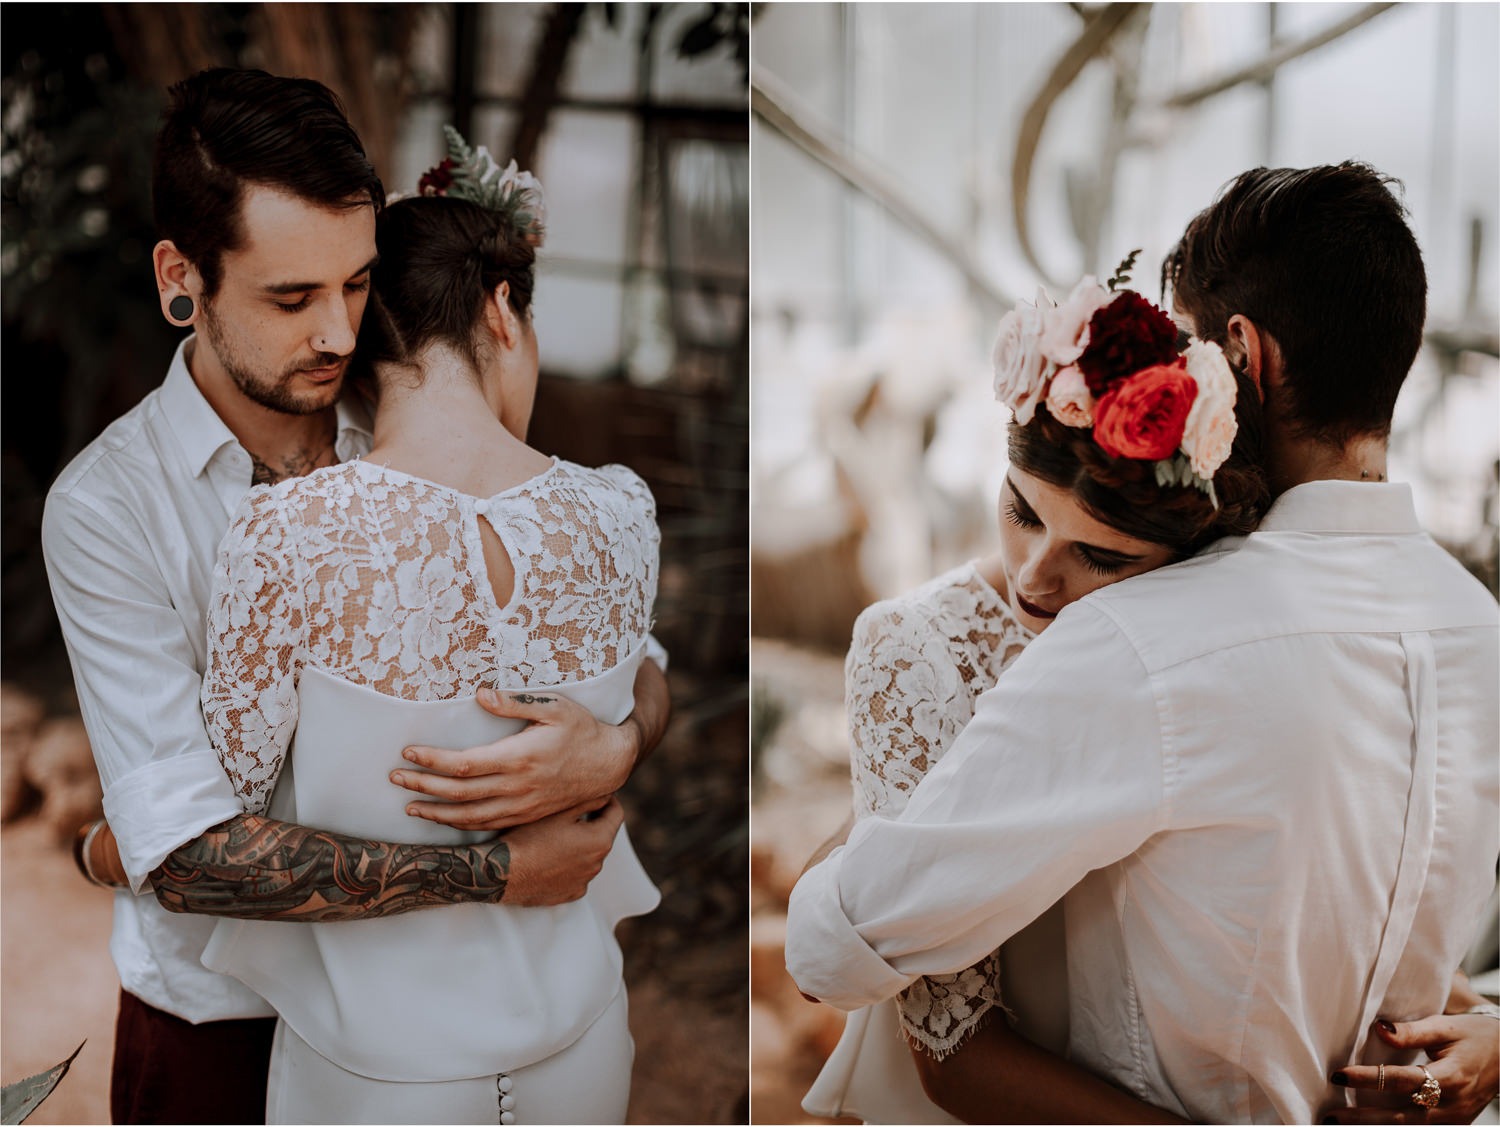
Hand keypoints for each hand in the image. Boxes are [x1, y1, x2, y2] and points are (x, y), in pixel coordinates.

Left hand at [391, 689, 637, 831]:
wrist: (608, 764)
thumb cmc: (581, 729)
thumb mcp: (555, 707)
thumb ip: (516, 702)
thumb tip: (481, 695)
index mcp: (518, 758)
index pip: (463, 764)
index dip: (431, 760)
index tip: (408, 752)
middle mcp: (516, 787)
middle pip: (457, 793)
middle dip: (421, 786)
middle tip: (394, 778)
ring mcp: (520, 806)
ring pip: (467, 816)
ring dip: (434, 813)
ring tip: (409, 806)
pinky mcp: (525, 816)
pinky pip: (485, 824)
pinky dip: (458, 824)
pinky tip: (443, 818)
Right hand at [499, 796, 623, 905]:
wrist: (501, 872)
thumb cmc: (529, 837)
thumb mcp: (559, 811)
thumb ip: (588, 799)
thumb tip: (606, 792)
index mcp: (600, 841)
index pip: (616, 814)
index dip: (608, 800)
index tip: (597, 793)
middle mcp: (597, 864)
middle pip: (602, 835)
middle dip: (591, 822)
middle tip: (570, 812)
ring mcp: (583, 882)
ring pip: (588, 856)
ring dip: (580, 844)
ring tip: (555, 835)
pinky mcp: (569, 894)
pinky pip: (576, 875)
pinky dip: (569, 865)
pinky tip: (550, 857)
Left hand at [1327, 1014, 1499, 1123]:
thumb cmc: (1473, 1036)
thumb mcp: (1444, 1027)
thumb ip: (1411, 1032)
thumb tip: (1379, 1030)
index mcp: (1450, 1076)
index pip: (1401, 1080)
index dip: (1368, 1078)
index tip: (1339, 1075)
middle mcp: (1452, 1104)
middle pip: (1402, 1116)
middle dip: (1364, 1118)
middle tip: (1331, 1116)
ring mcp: (1455, 1119)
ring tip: (1343, 1124)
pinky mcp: (1455, 1125)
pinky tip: (1369, 1126)